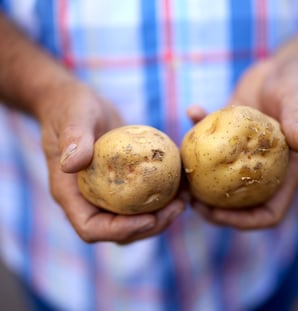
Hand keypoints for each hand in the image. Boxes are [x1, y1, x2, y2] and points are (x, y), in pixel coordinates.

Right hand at [38, 82, 184, 242]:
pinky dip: (163, 197)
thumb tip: (71, 165)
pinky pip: (142, 199)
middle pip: (118, 231)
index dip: (120, 231)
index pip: (91, 228)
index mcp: (70, 194)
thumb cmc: (71, 108)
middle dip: (151, 226)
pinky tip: (184, 185)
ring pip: (134, 219)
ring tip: (185, 199)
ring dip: (162, 216)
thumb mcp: (73, 118)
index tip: (148, 218)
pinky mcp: (122, 184)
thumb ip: (73, 139)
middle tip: (178, 208)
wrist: (77, 103)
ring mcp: (105, 194)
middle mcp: (88, 200)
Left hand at [187, 57, 297, 229]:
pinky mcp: (230, 134)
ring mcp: (243, 153)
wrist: (289, 65)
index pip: (268, 213)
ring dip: (197, 177)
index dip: (243, 222)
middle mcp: (262, 168)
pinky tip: (192, 110)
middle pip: (237, 203)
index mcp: (284, 172)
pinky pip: (210, 141)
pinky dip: (198, 131)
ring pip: (218, 177)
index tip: (215, 213)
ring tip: (177, 168)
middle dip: (211, 207)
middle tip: (187, 199)